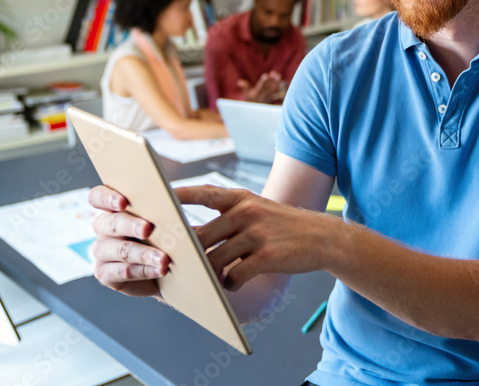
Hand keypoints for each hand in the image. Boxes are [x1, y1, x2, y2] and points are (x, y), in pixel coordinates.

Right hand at [88, 185, 168, 296]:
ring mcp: (102, 251)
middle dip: (131, 226)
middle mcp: (103, 228)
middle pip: (112, 223)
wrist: (166, 269)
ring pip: (121, 250)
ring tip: (164, 259)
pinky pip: (122, 272)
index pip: (98, 196)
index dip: (107, 197)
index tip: (123, 202)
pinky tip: (160, 270)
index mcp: (113, 208)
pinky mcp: (104, 274)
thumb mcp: (168, 219)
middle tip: (148, 229)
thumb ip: (168, 206)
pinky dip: (143, 271)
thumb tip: (174, 201)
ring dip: (144, 254)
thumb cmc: (164, 236)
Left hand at [176, 185, 332, 290]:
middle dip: (188, 254)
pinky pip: (234, 276)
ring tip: (213, 278)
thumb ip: (226, 219)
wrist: (322, 237)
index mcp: (241, 198)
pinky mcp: (268, 257)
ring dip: (210, 274)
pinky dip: (229, 284)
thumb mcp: (257, 211)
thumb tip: (191, 238)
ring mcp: (258, 234)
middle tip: (177, 265)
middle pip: (201, 236)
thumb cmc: (282, 227)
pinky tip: (234, 283)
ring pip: (214, 260)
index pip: (204, 194)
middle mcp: (248, 212)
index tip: (156, 197)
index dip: (179, 196)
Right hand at [236, 72, 285, 103]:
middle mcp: (264, 97)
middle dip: (271, 80)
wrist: (257, 113)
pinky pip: (279, 94)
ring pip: (274, 90)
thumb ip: (245, 87)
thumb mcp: (247, 94)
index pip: (260, 87)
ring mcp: (270, 99)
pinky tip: (284, 82)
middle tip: (275, 73)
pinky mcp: (275, 100)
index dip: (263, 81)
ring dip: (277, 83)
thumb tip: (240, 82)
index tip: (265, 75)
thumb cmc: (251, 100)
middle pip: (268, 87)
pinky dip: (281, 88)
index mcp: (256, 94)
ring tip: (279, 76)